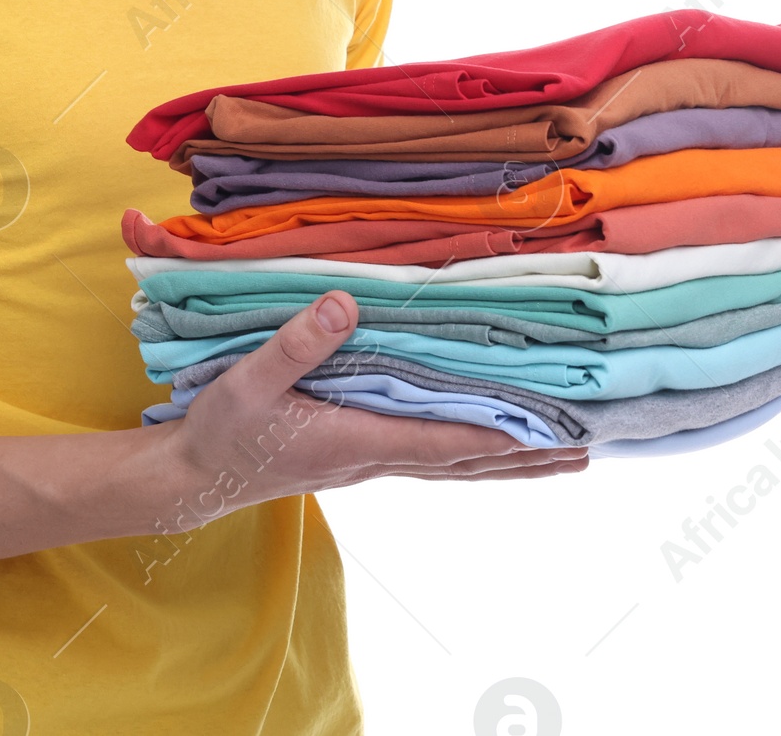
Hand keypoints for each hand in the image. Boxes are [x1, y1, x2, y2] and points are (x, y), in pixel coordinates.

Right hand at [156, 290, 587, 525]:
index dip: (497, 435)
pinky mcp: (357, 452)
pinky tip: (484, 443)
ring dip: (508, 459)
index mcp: (355, 440)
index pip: (441, 440)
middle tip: (585, 452)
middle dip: (526, 456)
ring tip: (560, 457)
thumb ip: (296, 344)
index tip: (549, 433)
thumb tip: (346, 303)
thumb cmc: (223, 431)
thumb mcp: (249, 382)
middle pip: (465, 460)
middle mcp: (373, 455)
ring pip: (454, 462)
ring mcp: (368, 458)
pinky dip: (470, 451)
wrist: (196, 477)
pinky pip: (430, 454)